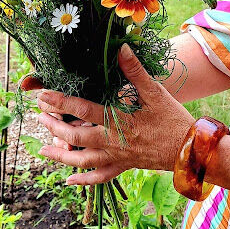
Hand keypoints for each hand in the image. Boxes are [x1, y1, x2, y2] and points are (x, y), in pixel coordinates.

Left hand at [21, 43, 193, 184]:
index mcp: (118, 121)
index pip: (82, 110)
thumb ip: (135, 71)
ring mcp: (117, 157)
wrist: (191, 150)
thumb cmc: (173, 119)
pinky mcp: (124, 166)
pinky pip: (100, 177)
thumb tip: (121, 48)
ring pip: (82, 161)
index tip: (43, 95)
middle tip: (38, 116)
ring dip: (60, 155)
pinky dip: (83, 180)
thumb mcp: (155, 92)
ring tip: (42, 149)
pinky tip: (69, 179)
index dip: (61, 102)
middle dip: (53, 127)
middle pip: (75, 138)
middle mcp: (113, 142)